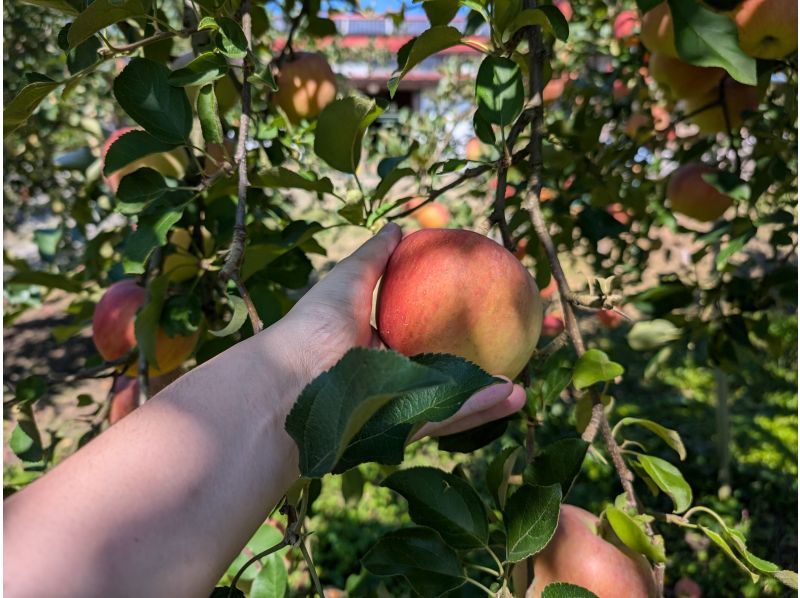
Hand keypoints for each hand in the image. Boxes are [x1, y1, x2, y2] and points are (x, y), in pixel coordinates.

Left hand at [281, 222, 525, 437]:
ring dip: (492, 396)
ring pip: (455, 400)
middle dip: (484, 366)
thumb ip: (375, 257)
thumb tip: (399, 228)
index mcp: (379, 346)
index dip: (458, 323)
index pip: (427, 332)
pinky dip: (479, 409)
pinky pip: (448, 417)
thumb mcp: (348, 280)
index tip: (490, 308)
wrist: (291, 380)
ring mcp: (399, 405)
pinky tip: (512, 396)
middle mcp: (391, 377)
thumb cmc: (314, 326)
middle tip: (520, 352)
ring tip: (526, 387)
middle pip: (447, 371)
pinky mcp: (404, 428)